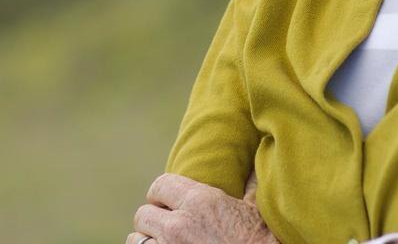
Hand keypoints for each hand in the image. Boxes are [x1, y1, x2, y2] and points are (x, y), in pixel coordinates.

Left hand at [128, 172, 276, 243]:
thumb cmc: (261, 240)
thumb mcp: (254, 209)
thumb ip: (247, 185)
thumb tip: (257, 161)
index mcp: (199, 201)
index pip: (160, 185)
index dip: (161, 193)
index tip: (167, 201)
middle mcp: (179, 223)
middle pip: (143, 214)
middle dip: (153, 218)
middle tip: (166, 224)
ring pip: (136, 239)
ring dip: (148, 239)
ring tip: (161, 241)